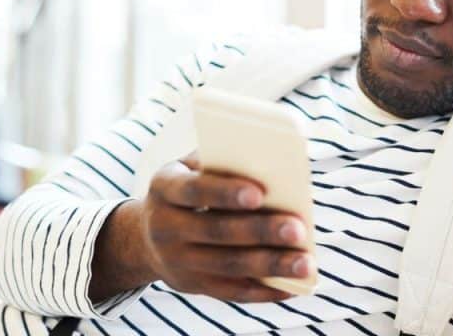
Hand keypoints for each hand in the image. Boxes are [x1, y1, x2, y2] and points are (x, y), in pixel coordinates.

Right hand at [138, 155, 312, 301]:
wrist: (146, 236)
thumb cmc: (187, 188)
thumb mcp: (189, 167)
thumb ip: (220, 162)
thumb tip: (271, 164)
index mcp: (164, 187)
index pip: (194, 189)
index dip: (225, 192)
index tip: (260, 194)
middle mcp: (164, 226)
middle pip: (216, 230)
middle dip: (260, 231)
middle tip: (298, 230)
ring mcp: (176, 260)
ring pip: (228, 265)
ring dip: (270, 266)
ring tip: (305, 263)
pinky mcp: (192, 285)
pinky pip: (230, 291)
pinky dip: (263, 291)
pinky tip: (292, 286)